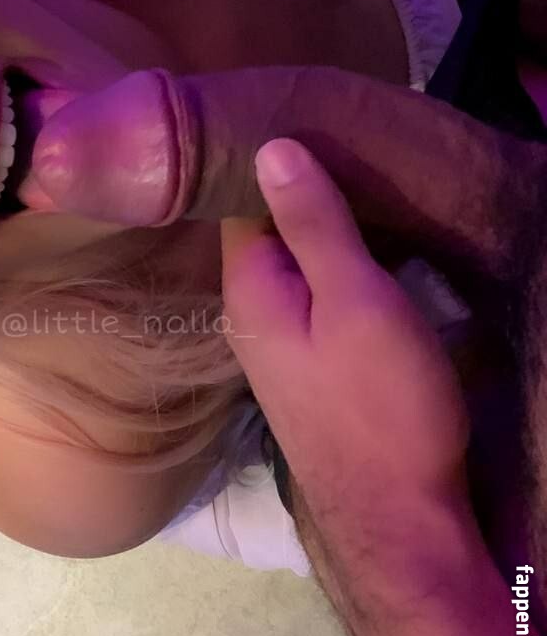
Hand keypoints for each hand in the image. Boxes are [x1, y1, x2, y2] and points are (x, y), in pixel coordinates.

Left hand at [219, 137, 471, 524]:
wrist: (397, 518)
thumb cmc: (380, 407)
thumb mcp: (356, 300)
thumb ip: (313, 224)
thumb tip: (269, 144)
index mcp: (248, 289)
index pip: (238, 199)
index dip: (272, 158)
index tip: (316, 118)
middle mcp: (248, 313)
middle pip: (266, 229)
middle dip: (305, 191)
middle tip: (358, 146)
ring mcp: (277, 343)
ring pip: (295, 263)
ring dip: (326, 230)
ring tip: (373, 186)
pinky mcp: (309, 365)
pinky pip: (315, 294)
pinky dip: (339, 267)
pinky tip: (375, 249)